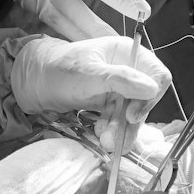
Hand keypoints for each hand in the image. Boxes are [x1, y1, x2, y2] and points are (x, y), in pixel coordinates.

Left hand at [10, 34, 170, 150]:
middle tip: (113, 138)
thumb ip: (122, 79)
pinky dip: (115, 131)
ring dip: (122, 130)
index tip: (133, 115)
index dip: (151, 96)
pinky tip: (102, 136)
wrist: (36, 83)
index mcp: (127, 52)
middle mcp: (128, 68)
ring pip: (134, 113)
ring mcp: (121, 87)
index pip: (157, 74)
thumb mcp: (90, 74)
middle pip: (147, 99)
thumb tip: (153, 88)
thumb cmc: (60, 70)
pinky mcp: (111, 103)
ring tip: (104, 141)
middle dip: (131, 121)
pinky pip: (122, 120)